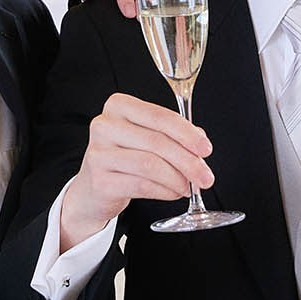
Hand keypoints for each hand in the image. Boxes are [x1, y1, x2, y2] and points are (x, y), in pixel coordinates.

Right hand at [58, 93, 212, 249]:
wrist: (94, 188)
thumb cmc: (125, 157)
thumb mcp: (148, 138)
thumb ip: (175, 135)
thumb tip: (201, 143)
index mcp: (119, 106)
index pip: (160, 116)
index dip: (187, 134)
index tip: (206, 149)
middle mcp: (105, 125)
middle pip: (158, 142)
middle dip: (188, 162)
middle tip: (205, 177)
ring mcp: (99, 153)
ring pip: (150, 165)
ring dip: (177, 179)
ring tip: (188, 187)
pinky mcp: (99, 180)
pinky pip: (142, 185)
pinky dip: (164, 191)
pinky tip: (173, 193)